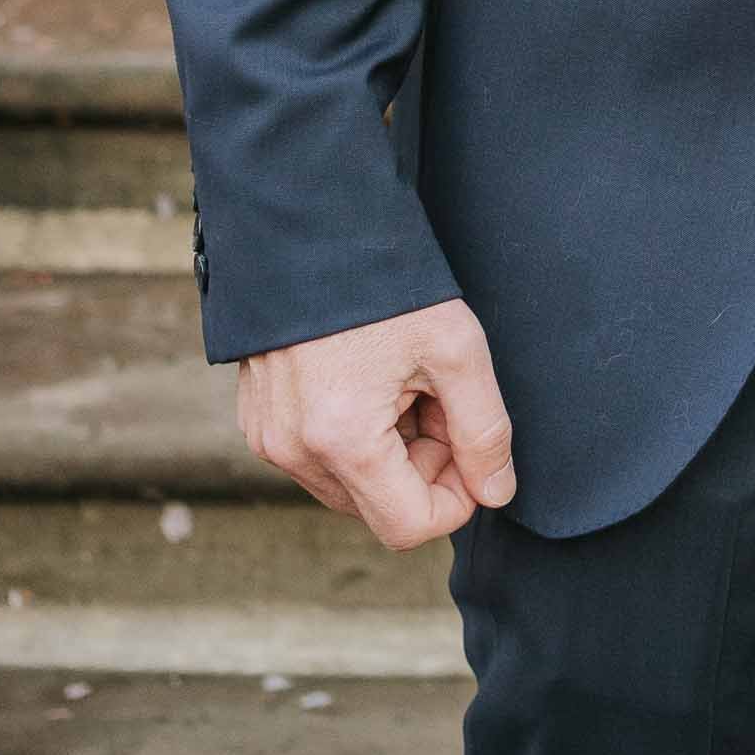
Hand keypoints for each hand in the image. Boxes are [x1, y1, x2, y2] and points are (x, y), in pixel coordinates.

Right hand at [237, 297, 515, 549]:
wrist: (313, 226)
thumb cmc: (386, 284)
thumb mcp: (456, 349)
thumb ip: (485, 431)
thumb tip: (496, 493)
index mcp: (342, 439)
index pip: (410, 527)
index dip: (457, 497)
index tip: (472, 445)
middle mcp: (294, 451)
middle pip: (381, 507)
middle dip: (425, 467)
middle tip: (440, 398)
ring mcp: (269, 438)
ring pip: (353, 485)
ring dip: (392, 451)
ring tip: (405, 383)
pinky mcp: (259, 421)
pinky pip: (321, 458)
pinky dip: (355, 435)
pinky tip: (369, 379)